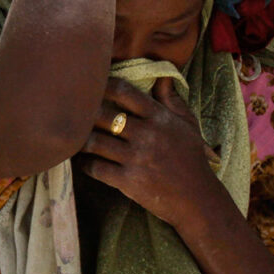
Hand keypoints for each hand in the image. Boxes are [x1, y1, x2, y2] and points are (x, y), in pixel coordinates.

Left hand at [74, 77, 223, 226]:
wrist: (197, 199)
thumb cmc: (192, 159)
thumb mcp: (188, 125)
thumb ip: (171, 99)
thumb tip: (161, 75)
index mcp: (159, 118)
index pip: (123, 91)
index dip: (103, 86)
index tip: (93, 88)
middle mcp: (146, 134)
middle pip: (102, 115)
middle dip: (86, 114)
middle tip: (75, 115)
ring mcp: (136, 158)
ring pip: (94, 142)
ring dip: (81, 141)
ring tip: (77, 139)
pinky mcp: (128, 181)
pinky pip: (95, 168)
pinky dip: (85, 165)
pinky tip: (85, 162)